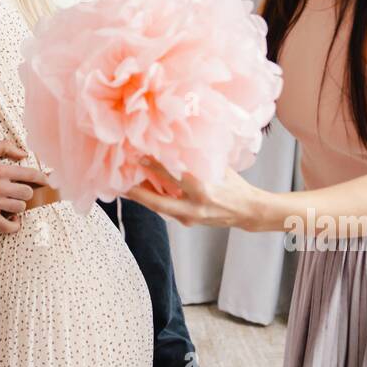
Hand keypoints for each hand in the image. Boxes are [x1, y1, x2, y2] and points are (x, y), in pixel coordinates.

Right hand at [0, 140, 45, 234]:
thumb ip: (6, 147)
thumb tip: (24, 153)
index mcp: (1, 170)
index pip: (31, 175)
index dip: (43, 178)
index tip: (47, 180)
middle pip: (28, 193)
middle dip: (27, 191)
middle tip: (20, 189)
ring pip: (20, 208)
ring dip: (19, 204)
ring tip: (13, 201)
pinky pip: (7, 226)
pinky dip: (14, 225)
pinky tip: (13, 219)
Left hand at [122, 157, 263, 230]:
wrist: (246, 211)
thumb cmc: (233, 185)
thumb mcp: (218, 169)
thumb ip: (197, 160)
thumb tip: (175, 144)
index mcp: (204, 191)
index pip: (175, 178)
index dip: (156, 167)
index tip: (140, 156)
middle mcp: (195, 208)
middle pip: (159, 203)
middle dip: (138, 194)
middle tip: (119, 184)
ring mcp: (190, 218)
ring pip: (160, 208)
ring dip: (143, 197)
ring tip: (124, 186)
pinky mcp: (188, 222)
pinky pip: (167, 210)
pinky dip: (155, 200)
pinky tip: (143, 191)